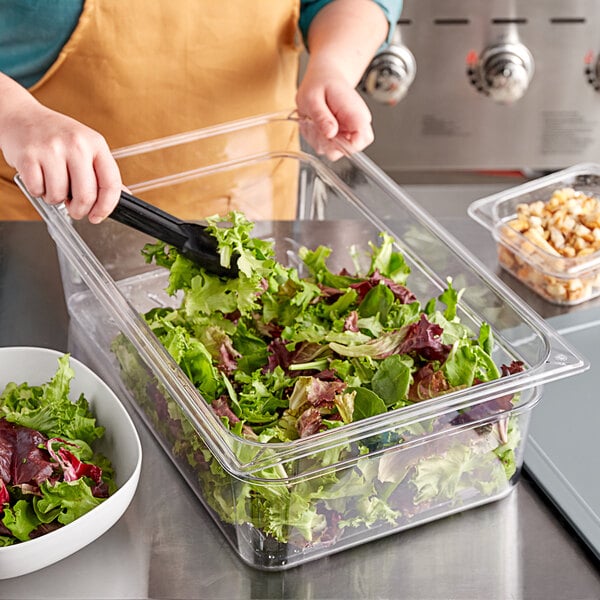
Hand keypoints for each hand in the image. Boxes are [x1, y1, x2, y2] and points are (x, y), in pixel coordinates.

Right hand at [0, 100, 120, 222]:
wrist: (21, 116)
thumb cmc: (56, 134)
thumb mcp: (86, 146)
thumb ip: (102, 171)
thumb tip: (124, 196)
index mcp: (96, 143)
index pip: (111, 183)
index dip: (106, 207)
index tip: (98, 216)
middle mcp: (76, 144)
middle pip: (86, 195)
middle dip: (80, 210)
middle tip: (74, 209)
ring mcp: (51, 149)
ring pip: (60, 196)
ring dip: (55, 199)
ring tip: (53, 184)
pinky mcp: (28, 156)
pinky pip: (37, 190)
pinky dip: (37, 192)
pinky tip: (40, 178)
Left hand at [296, 60, 373, 160]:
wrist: (325, 77)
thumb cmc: (320, 84)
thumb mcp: (313, 97)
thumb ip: (321, 116)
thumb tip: (330, 133)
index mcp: (355, 112)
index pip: (362, 138)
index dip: (347, 145)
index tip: (330, 137)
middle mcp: (357, 123)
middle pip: (352, 149)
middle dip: (330, 145)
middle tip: (317, 127)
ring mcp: (351, 131)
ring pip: (338, 151)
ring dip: (321, 142)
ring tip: (314, 123)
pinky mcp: (343, 136)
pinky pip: (331, 148)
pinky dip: (320, 141)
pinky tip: (316, 126)